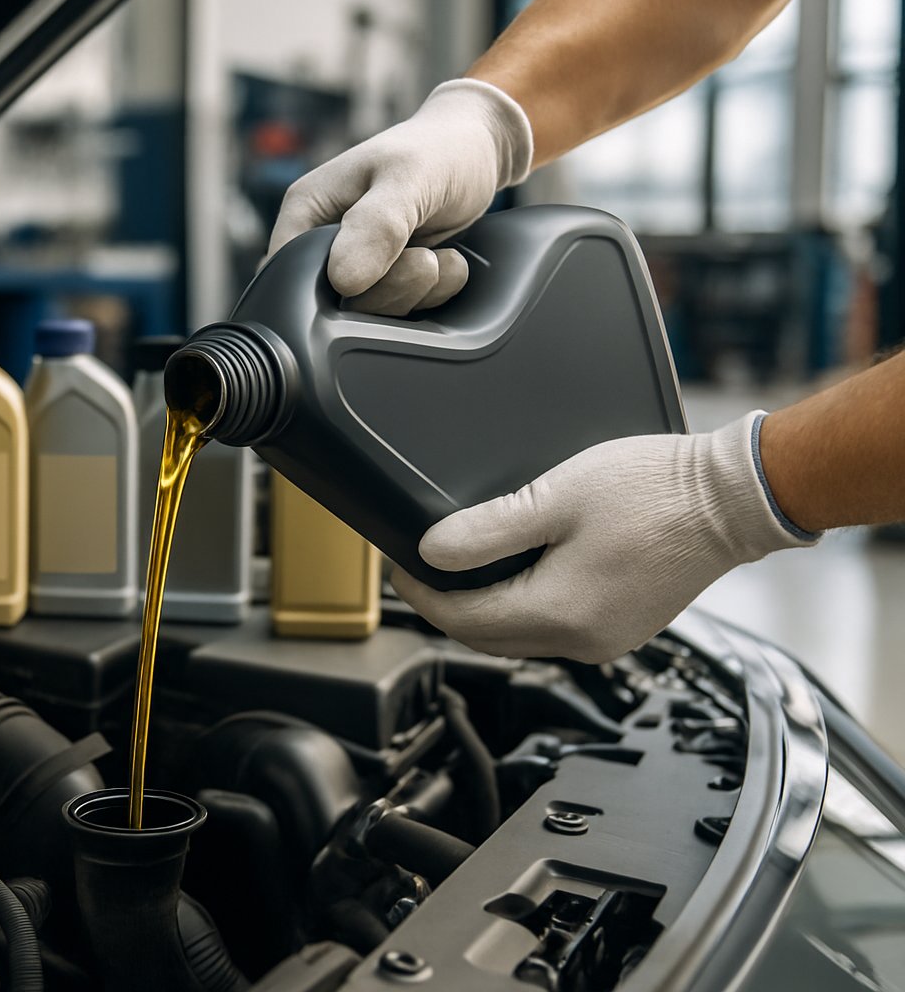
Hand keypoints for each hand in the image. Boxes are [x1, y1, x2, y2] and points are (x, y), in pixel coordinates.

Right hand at [267, 79, 532, 315]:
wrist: (480, 152)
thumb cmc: (439, 150)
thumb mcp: (410, 177)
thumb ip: (377, 225)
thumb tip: (343, 281)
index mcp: (305, 213)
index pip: (291, 278)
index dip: (335, 289)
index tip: (385, 266)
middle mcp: (321, 245)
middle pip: (332, 306)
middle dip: (388, 290)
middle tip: (425, 257)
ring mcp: (353, 266)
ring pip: (368, 315)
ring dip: (415, 293)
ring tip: (440, 254)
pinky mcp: (384, 282)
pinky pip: (398, 314)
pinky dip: (429, 297)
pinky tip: (447, 263)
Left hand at [389, 412, 818, 662]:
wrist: (733, 498)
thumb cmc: (655, 490)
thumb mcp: (556, 497)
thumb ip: (489, 528)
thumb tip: (432, 551)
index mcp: (559, 613)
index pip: (462, 619)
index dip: (420, 594)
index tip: (398, 565)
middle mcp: (581, 641)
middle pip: (485, 637)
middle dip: (444, 607)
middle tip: (416, 569)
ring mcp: (605, 640)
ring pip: (517, 638)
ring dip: (481, 612)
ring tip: (455, 573)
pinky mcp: (622, 629)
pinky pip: (551, 631)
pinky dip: (519, 610)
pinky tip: (510, 580)